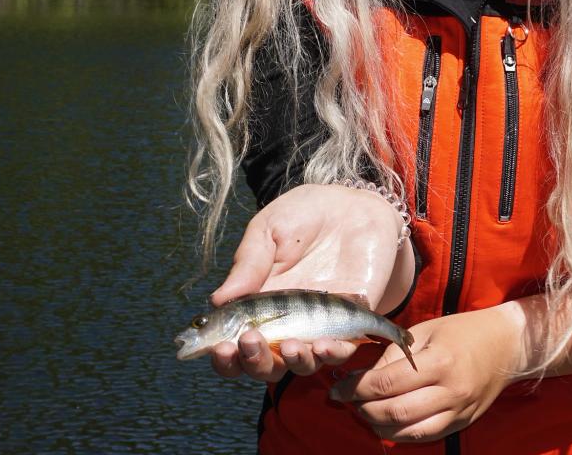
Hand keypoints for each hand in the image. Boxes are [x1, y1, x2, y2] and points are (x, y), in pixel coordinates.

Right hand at [205, 183, 411, 382]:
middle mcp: (284, 324)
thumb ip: (248, 264)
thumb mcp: (269, 230)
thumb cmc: (304, 215)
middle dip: (252, 362)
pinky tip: (322, 343)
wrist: (354, 206)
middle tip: (249, 342)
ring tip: (290, 345)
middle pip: (262, 364)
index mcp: (256, 305)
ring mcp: (317, 326)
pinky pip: (340, 352)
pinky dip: (331, 354)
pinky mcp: (350, 323)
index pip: (234, 345)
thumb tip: (217, 301)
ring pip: (300, 364)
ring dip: (292, 362)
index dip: (224, 356)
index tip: (219, 348)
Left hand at [329, 304, 527, 442]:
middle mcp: (450, 391)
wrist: (507, 345)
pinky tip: (387, 424)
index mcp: (439, 361)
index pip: (387, 383)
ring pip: (408, 433)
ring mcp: (458, 411)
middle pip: (394, 412)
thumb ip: (394, 355)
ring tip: (365, 412)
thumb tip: (363, 377)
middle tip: (348, 400)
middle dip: (363, 409)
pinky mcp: (462, 423)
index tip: (338, 387)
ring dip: (378, 426)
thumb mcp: (425, 331)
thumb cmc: (463, 331)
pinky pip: (424, 437)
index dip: (356, 388)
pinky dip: (400, 435)